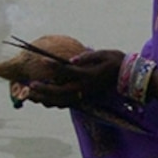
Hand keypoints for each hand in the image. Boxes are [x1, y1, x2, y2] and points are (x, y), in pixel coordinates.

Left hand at [0, 47, 120, 109]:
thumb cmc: (115, 61)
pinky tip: (42, 98)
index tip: (41, 61)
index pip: (68, 70)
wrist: (127, 75)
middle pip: (60, 92)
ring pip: (60, 101)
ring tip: (30, 95)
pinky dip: (52, 102)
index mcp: (90, 75)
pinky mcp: (83, 98)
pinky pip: (64, 103)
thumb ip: (87, 57)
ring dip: (45, 99)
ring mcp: (84, 94)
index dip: (54, 66)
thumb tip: (71, 60)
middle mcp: (85, 87)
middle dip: (43, 90)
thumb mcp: (104, 54)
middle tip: (29, 86)